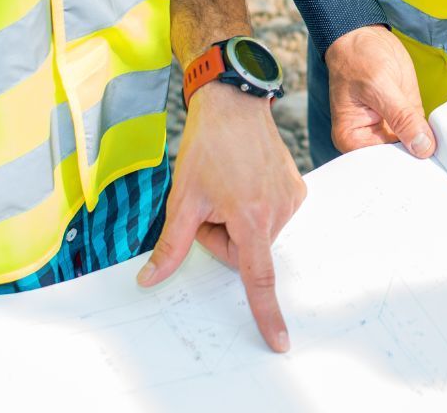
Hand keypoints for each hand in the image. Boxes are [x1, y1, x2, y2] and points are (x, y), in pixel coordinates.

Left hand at [137, 86, 305, 351]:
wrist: (234, 104)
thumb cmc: (208, 146)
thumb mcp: (182, 198)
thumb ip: (170, 246)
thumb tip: (149, 280)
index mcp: (251, 219)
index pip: (258, 278)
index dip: (266, 314)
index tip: (279, 342)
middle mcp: (278, 211)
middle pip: (244, 252)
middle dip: (222, 237)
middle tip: (209, 203)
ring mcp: (291, 199)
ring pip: (256, 235)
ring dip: (236, 220)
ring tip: (227, 184)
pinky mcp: (296, 188)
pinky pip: (270, 216)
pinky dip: (252, 207)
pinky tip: (243, 179)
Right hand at [325, 25, 434, 157]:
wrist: (363, 35)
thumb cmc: (357, 58)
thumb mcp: (379, 86)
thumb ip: (401, 117)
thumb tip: (423, 147)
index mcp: (352, 139)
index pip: (380, 164)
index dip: (403, 168)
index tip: (425, 171)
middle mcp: (370, 138)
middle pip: (397, 160)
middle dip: (417, 161)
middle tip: (442, 169)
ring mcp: (390, 127)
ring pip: (413, 147)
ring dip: (429, 149)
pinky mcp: (405, 116)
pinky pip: (421, 131)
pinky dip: (433, 134)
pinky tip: (445, 140)